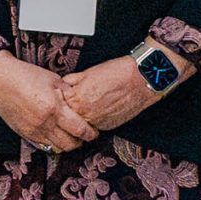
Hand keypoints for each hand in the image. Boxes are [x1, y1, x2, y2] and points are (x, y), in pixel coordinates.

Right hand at [0, 52, 98, 152]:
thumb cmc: (25, 75)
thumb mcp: (53, 79)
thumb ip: (69, 94)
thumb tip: (82, 104)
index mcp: (54, 107)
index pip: (80, 129)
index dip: (90, 133)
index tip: (94, 131)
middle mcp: (44, 122)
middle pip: (70, 144)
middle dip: (81, 141)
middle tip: (84, 135)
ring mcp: (33, 130)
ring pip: (57, 148)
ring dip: (67, 144)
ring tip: (70, 136)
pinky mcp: (24, 133)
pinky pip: (43, 146)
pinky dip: (53, 144)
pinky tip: (55, 135)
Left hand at [59, 48, 183, 136]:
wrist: (141, 79)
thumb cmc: (117, 72)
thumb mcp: (88, 72)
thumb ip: (73, 81)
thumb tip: (63, 84)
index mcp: (77, 98)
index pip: (59, 104)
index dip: (60, 99)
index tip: (61, 96)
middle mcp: (85, 114)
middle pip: (68, 117)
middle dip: (68, 110)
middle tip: (74, 102)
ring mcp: (96, 123)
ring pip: (81, 124)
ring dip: (81, 116)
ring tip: (89, 105)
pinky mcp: (107, 127)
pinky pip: (94, 126)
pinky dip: (94, 119)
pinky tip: (99, 109)